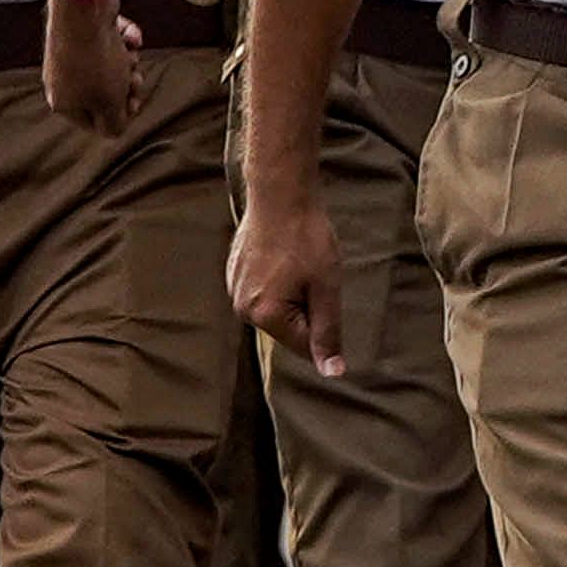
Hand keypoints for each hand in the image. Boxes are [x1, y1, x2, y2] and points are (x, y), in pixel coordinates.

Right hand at [37, 0, 141, 133]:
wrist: (84, 9)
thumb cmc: (95, 60)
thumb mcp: (110, 103)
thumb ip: (114, 124)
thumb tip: (115, 130)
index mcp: (63, 103)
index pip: (95, 123)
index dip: (119, 115)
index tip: (133, 102)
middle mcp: (63, 80)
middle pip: (107, 93)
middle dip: (127, 84)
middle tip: (134, 77)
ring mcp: (73, 54)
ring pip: (112, 66)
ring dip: (127, 60)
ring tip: (127, 52)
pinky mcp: (84, 31)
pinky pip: (112, 41)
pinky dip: (124, 38)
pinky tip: (127, 35)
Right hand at [231, 179, 345, 382]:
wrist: (280, 193)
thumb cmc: (306, 237)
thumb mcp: (326, 287)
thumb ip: (328, 332)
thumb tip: (333, 373)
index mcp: (264, 315)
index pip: (303, 345)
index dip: (324, 321)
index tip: (325, 289)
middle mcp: (242, 308)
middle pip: (288, 327)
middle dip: (307, 306)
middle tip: (313, 272)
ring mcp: (234, 288)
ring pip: (276, 307)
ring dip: (293, 291)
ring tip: (298, 260)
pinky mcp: (234, 272)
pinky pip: (264, 289)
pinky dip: (279, 277)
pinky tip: (284, 253)